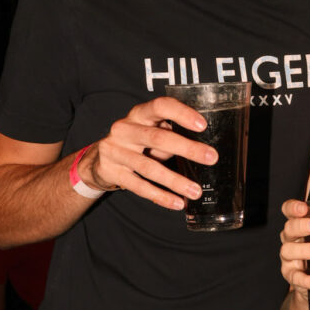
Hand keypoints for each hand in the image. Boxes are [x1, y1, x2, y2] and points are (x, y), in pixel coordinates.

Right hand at [78, 97, 217, 209]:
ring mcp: (115, 151)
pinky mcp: (111, 172)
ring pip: (149, 167)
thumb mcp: (151, 130)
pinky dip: (160, 196)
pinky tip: (177, 202)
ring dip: (175, 181)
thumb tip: (204, 146)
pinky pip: (139, 186)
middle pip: (158, 138)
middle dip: (187, 148)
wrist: (98, 158)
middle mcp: (124, 129)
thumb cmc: (136, 141)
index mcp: (139, 114)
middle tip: (212, 158)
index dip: (181, 114)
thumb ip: (171, 134)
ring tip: (196, 191)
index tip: (203, 125)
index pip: (160, 106)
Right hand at [279, 200, 309, 297]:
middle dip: (302, 225)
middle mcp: (291, 241)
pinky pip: (296, 278)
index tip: (303, 207)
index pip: (289, 212)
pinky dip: (307, 279)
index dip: (293, 207)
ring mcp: (289, 260)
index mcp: (302, 227)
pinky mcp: (292, 278)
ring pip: (288, 251)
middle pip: (288, 228)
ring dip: (304, 250)